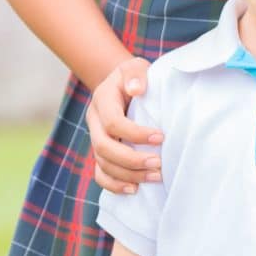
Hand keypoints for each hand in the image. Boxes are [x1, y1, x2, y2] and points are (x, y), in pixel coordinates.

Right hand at [87, 57, 162, 192]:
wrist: (123, 85)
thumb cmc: (134, 76)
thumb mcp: (135, 66)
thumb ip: (136, 73)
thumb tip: (137, 89)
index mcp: (102, 100)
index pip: (113, 122)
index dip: (135, 133)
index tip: (161, 137)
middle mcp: (94, 121)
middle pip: (103, 148)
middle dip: (131, 159)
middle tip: (159, 164)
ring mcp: (96, 138)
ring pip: (103, 164)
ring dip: (129, 174)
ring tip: (156, 177)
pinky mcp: (101, 152)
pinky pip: (100, 174)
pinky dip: (114, 185)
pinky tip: (134, 189)